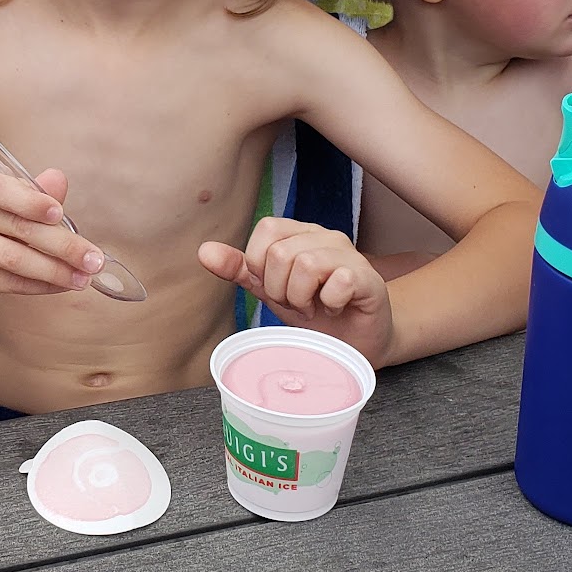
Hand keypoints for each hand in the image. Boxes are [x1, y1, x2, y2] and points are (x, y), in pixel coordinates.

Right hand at [0, 166, 106, 301]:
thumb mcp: (19, 199)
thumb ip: (39, 193)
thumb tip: (58, 180)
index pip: (0, 188)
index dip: (30, 201)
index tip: (59, 213)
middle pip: (18, 228)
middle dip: (62, 245)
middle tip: (93, 260)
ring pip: (14, 260)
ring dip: (55, 271)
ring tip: (82, 278)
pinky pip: (7, 282)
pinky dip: (39, 286)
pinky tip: (60, 285)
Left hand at [200, 219, 394, 361]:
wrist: (357, 340)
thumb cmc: (315, 312)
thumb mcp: (270, 291)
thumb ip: (240, 269)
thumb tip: (204, 251)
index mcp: (299, 233)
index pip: (266, 230)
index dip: (261, 266)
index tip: (276, 288)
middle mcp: (325, 236)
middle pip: (281, 253)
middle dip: (280, 290)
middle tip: (298, 304)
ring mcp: (349, 254)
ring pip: (306, 265)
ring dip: (302, 298)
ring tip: (315, 307)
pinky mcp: (367, 277)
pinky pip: (337, 282)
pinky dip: (330, 303)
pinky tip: (336, 309)